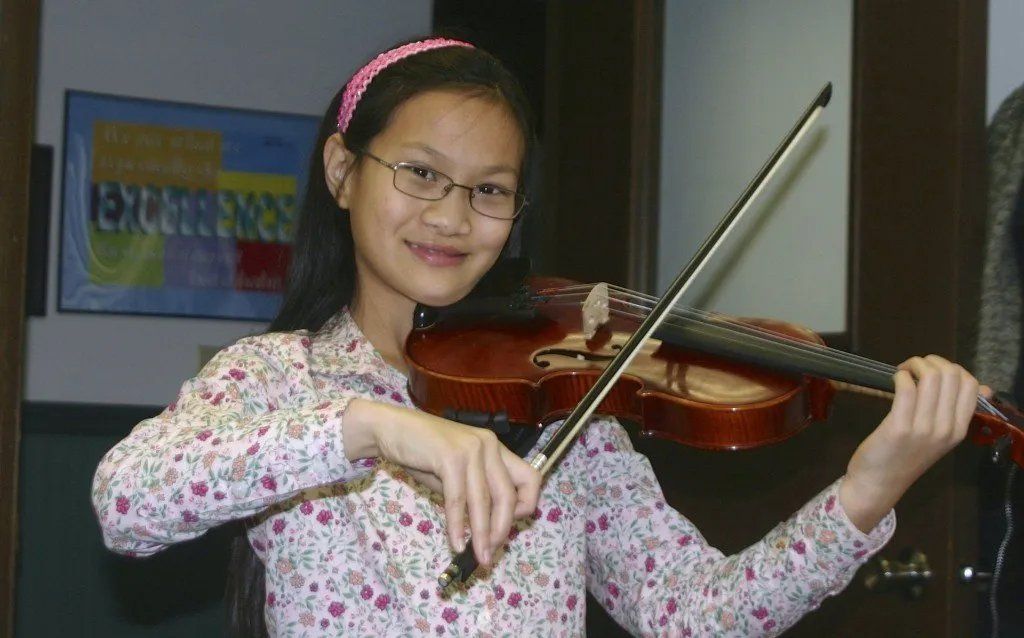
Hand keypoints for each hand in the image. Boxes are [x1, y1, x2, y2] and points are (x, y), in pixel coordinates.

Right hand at [342, 398, 541, 567]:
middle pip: (508, 495)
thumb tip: (488, 531)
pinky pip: (458, 499)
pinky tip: (455, 542)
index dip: (524, 506)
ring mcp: (471, 449)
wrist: (390, 429)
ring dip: (481, 535)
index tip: (506, 526)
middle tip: (490, 553)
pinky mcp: (450, 457)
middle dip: (501, 530)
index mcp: (496, 448)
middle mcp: (489, 445)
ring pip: (484, 501)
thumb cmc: (422, 453)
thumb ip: (474, 494)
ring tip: (478, 557)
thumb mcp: (456, 473)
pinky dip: (457, 525)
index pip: (531, 478)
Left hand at [840, 355, 985, 531]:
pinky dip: (900, 376)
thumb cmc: (904, 457)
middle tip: (912, 368)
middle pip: (951, 375)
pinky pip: (907, 388)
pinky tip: (894, 379)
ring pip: (931, 378)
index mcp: (959, 430)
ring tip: (902, 372)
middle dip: (930, 361)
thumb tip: (985, 387)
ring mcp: (924, 429)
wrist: (878, 484)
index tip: (931, 372)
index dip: (951, 368)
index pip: (971, 385)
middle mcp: (946, 429)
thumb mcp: (939, 437)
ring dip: (914, 365)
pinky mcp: (899, 428)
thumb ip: (956, 413)